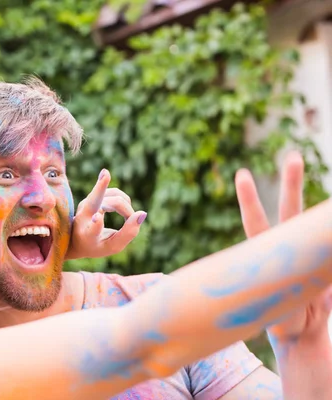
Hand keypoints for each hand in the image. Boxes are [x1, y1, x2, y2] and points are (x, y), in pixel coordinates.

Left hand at [65, 168, 146, 259]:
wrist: (76, 239)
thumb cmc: (97, 245)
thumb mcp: (113, 246)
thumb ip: (129, 233)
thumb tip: (143, 214)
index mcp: (88, 235)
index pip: (93, 228)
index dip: (97, 223)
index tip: (97, 217)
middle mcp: (84, 216)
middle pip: (94, 200)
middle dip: (100, 186)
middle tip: (105, 173)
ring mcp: (86, 203)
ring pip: (113, 196)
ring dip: (126, 206)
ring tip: (129, 218)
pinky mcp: (91, 196)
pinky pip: (113, 193)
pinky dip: (123, 201)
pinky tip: (124, 210)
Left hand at [235, 151, 331, 342]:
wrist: (300, 332)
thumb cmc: (281, 322)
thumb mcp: (279, 316)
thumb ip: (286, 304)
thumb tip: (308, 294)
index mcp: (267, 255)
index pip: (256, 222)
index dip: (249, 199)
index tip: (241, 174)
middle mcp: (289, 247)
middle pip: (291, 209)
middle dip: (292, 182)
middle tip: (293, 156)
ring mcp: (310, 252)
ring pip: (315, 222)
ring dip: (324, 207)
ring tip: (315, 177)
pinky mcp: (325, 264)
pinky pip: (329, 250)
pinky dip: (329, 240)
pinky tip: (325, 253)